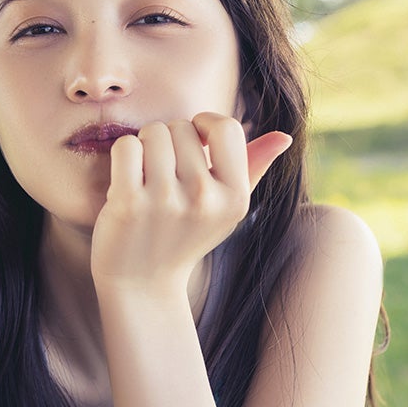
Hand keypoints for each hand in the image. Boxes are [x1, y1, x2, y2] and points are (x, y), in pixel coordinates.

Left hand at [89, 112, 290, 294]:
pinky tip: (126, 181)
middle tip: (164, 175)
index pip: (227, 128)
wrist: (141, 282)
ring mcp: (166, 201)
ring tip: (146, 179)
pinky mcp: (129, 203)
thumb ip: (254, 168)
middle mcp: (204, 199)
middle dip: (169, 141)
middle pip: (181, 127)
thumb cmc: (184, 235)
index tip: (194, 139)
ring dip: (144, 147)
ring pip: (153, 132)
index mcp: (235, 198)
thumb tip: (284, 136)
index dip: (204, 124)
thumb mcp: (227, 208)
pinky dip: (123, 156)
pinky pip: (126, 147)